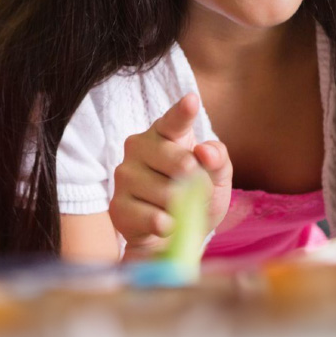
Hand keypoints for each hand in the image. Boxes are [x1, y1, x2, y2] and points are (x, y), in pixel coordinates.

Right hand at [109, 93, 232, 259]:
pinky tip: (164, 223)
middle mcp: (139, 146)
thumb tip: (204, 152)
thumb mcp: (217, 177)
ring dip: (183, 209)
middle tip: (195, 192)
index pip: (174, 121)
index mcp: (164, 132)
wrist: (173, 236)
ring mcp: (124, 175)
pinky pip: (155, 219)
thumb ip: (218, 159)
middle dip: (199, 184)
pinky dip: (168, 226)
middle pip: (182, 164)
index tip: (192, 100)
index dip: (183, 112)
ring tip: (176, 209)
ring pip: (169, 195)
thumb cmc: (195, 196)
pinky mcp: (117, 205)